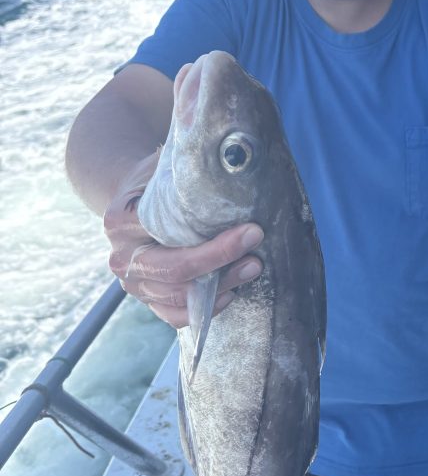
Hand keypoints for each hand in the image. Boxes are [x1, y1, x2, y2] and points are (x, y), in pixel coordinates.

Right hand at [104, 154, 263, 327]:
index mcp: (121, 220)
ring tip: (253, 267)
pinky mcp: (147, 298)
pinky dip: (204, 309)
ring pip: (179, 297)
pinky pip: (175, 315)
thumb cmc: (153, 178)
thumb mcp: (161, 164)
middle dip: (221, 262)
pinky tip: (231, 292)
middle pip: (175, 271)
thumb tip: (232, 160)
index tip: (251, 228)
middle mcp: (122, 257)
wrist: (130, 197)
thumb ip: (186, 166)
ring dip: (221, 286)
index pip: (169, 236)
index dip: (214, 241)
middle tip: (256, 250)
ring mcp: (133, 283)